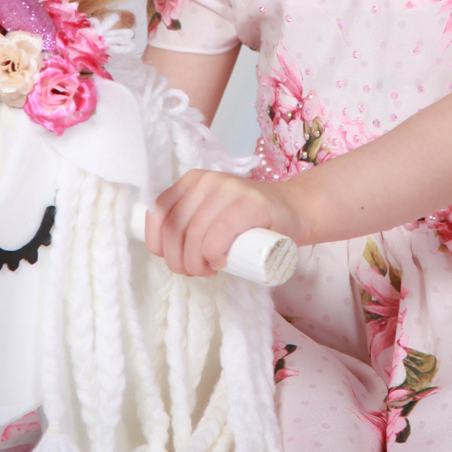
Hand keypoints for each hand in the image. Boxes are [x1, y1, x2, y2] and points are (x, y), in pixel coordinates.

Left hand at [144, 169, 303, 278]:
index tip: (173, 260)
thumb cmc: (248, 222)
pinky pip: (219, 232)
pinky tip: (221, 262)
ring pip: (194, 234)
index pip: (158, 213)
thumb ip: (188, 224)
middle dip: (179, 261)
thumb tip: (164, 250)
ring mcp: (230, 188)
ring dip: (196, 263)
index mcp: (191, 181)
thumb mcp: (211, 216)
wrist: (294, 211)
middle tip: (195, 272)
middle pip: (175, 228)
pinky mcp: (252, 202)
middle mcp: (207, 180)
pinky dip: (214, 253)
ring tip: (208, 270)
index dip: (158, 244)